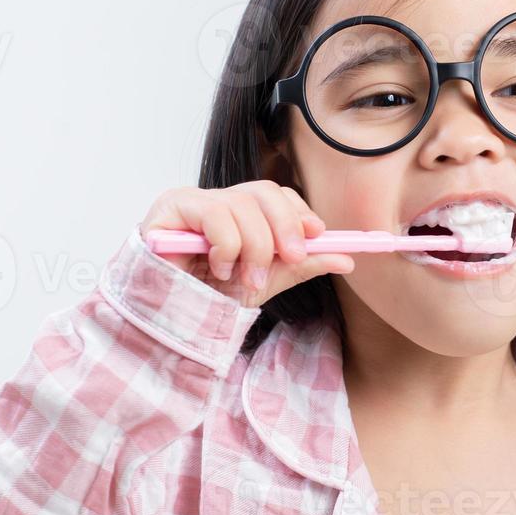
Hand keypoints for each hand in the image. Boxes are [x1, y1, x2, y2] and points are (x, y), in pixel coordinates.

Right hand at [139, 182, 354, 306]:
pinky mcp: (168, 210)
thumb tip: (346, 258)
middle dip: (285, 225)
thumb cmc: (208, 300)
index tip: (317, 234)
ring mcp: (191, 203)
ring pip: (241, 204)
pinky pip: (214, 214)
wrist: (170, 323)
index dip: (298, 211)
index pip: (274, 195)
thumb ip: (300, 266)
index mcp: (238, 214)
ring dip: (254, 247)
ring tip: (247, 279)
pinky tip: (217, 269)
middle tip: (292, 256)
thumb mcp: (264, 283)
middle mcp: (215, 201)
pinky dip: (227, 246)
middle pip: (262, 191)